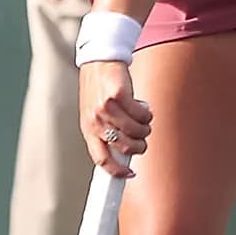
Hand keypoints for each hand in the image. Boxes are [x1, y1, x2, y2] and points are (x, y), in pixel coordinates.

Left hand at [79, 60, 151, 176]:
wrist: (99, 59)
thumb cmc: (99, 88)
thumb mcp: (95, 114)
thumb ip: (106, 132)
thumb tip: (125, 152)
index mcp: (88, 129)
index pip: (101, 159)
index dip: (116, 171)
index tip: (129, 174)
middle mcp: (95, 121)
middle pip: (124, 147)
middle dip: (139, 147)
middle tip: (142, 140)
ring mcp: (106, 109)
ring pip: (135, 132)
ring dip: (145, 129)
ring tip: (144, 121)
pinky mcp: (119, 96)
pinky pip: (141, 115)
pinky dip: (147, 114)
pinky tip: (144, 109)